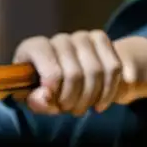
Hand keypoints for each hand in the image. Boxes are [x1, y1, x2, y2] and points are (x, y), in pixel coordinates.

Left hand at [13, 30, 140, 115]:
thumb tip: (46, 97)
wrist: (72, 79)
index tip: (54, 102)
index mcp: (33, 49)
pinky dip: (108, 91)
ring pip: (96, 71)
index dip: (56, 91)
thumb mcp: (35, 99)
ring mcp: (81, 37)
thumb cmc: (47, 89)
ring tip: (82, 107)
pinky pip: (113, 68)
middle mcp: (58, 40)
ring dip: (91, 98)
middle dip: (73, 100)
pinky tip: (99, 102)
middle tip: (68, 109)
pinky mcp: (100, 38)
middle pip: (75, 75)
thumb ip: (35, 101)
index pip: (51, 72)